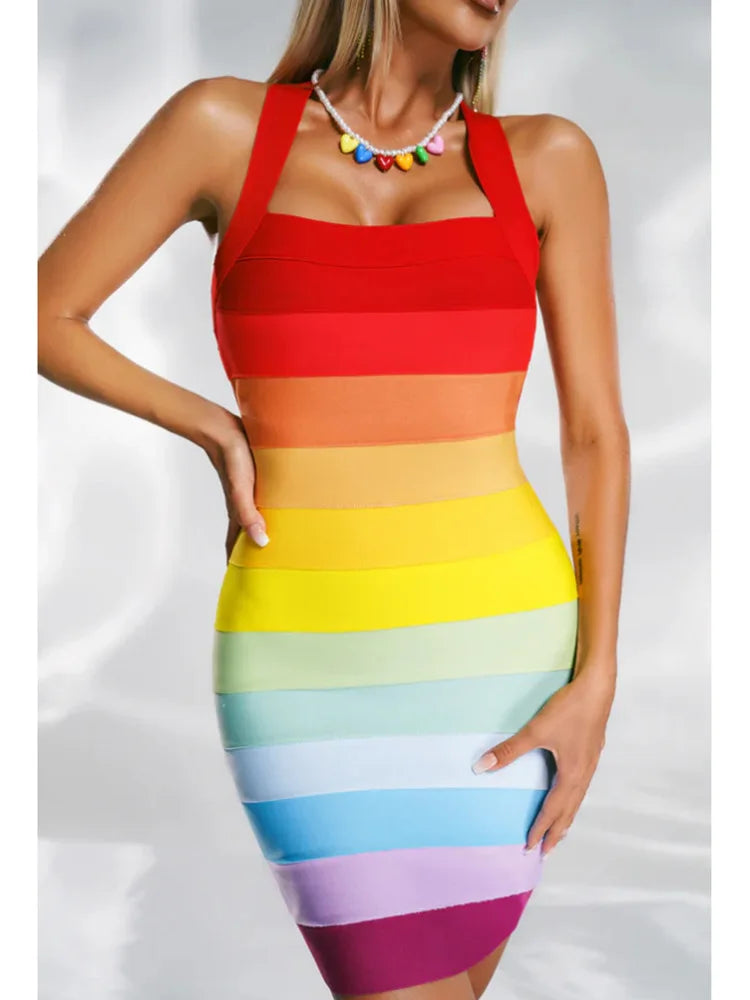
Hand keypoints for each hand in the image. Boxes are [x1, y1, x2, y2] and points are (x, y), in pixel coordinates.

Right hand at [203, 412, 268, 562]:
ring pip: (258, 520)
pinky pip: (264, 503)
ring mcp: (250, 494)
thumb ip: (249, 515)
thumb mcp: (242, 489)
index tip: (245, 584)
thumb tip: (261, 543)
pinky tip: (282, 511)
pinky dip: (270, 513)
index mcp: (239, 514)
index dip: (239, 565)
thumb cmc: (232, 459)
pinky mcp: (256, 480)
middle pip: (249, 536)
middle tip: (270, 571)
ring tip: (281, 546)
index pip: (236, 547)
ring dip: (266, 533)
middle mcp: (244, 507)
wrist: (223, 430)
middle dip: (256, 554)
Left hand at [472, 669, 614, 856]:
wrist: (597, 688)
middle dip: (556, 832)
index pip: (553, 810)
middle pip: (569, 811)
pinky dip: (573, 800)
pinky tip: (569, 794)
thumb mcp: (536, 730)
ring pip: (577, 800)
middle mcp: (584, 774)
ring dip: (566, 817)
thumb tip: (482, 766)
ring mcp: (590, 764)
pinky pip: (581, 787)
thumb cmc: (570, 710)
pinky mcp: (591, 753)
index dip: (540, 829)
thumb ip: (509, 750)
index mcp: (572, 775)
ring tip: (558, 831)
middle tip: (545, 851)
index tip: (530, 847)